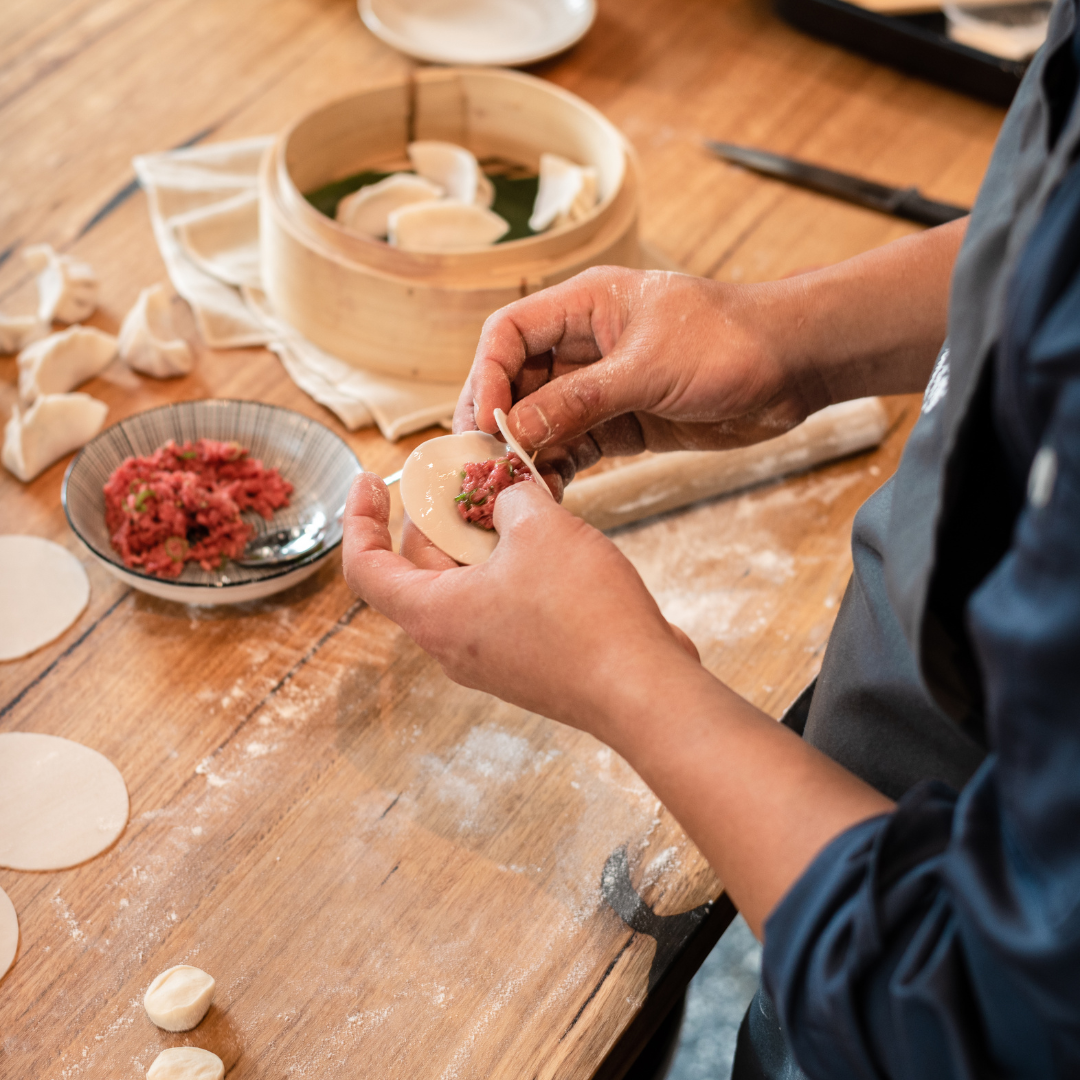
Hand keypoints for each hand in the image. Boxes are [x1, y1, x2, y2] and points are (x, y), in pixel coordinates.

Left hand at [342, 473, 699, 738]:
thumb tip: (510, 497)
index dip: (359, 519)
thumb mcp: (541, 527)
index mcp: (434, 614)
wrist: (643, 690)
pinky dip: (511, 567)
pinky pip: (501, 605)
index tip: (370, 481)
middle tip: (468, 474)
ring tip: (516, 501)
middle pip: (422, 569)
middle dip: (440, 516)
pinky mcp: (526, 663)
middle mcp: (452, 644)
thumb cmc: (585, 616)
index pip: (366, 568)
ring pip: (467, 585)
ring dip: (483, 540)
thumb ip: (512, 498)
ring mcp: (490, 658)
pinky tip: (550, 541)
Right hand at [453, 267, 826, 497]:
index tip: (484, 421)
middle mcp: (584, 345)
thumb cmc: (730, 342)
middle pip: (517, 382)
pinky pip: (574, 446)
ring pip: (542, 420)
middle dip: (499, 422)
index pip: (509, 333)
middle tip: (484, 464)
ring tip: (515, 488)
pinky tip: (549, 492)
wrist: (793, 367)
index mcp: (584, 306)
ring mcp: (601, 387)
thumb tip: (517, 428)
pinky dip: (558, 468)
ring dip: (526, 453)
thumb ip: (581, 398)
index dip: (488, 375)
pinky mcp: (622, 423)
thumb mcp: (649, 368)